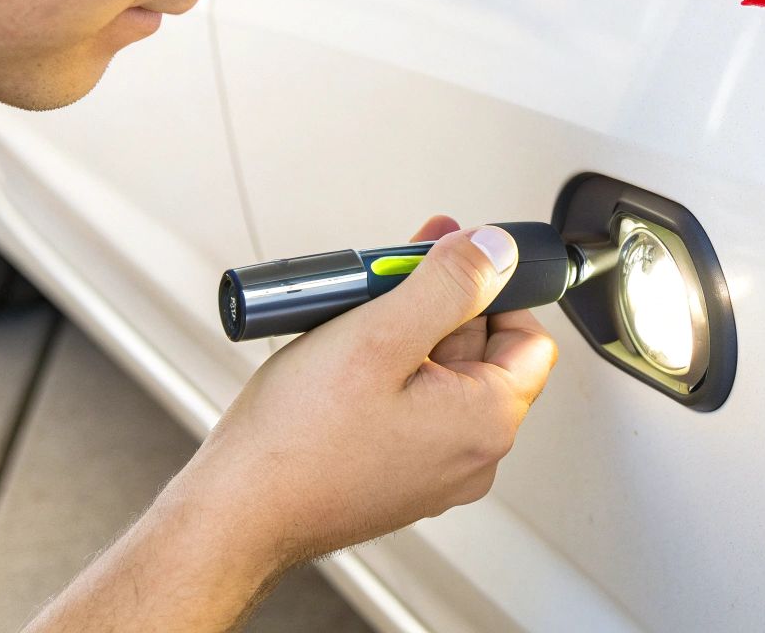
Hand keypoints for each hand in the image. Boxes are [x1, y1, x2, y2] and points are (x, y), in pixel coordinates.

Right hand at [189, 216, 558, 565]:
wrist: (235, 512)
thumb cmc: (297, 442)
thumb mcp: (378, 334)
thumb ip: (448, 285)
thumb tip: (494, 251)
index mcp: (486, 422)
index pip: (529, 337)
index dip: (492, 291)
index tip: (451, 266)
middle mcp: (471, 454)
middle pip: (478, 351)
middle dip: (435, 303)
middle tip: (386, 275)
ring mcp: (433, 469)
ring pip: (437, 375)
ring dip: (402, 332)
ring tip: (350, 315)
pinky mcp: (395, 474)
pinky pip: (408, 405)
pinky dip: (383, 371)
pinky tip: (339, 355)